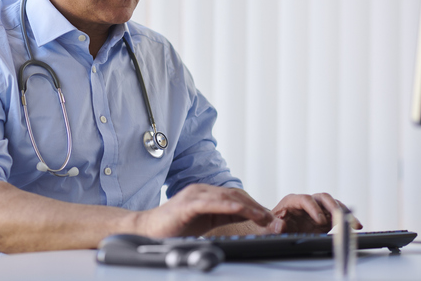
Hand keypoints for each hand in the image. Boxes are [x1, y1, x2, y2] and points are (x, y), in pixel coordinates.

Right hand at [136, 184, 276, 237]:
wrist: (146, 230)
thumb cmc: (173, 227)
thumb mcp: (205, 221)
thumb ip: (223, 216)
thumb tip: (246, 217)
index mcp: (207, 195)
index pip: (237, 197)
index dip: (255, 206)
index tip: (271, 219)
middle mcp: (202, 191)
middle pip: (236, 194)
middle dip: (257, 207)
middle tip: (274, 220)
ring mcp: (194, 195)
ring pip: (227, 197)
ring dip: (248, 207)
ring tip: (263, 217)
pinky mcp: (186, 205)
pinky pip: (211, 203)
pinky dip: (227, 205)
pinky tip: (240, 210)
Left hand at [269, 193, 361, 233]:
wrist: (274, 231)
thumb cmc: (269, 227)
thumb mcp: (266, 228)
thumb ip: (273, 226)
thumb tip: (281, 226)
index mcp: (292, 201)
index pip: (305, 199)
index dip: (314, 208)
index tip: (320, 220)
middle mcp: (307, 203)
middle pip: (322, 198)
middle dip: (333, 207)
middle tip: (340, 218)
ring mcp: (317, 210)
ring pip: (333, 205)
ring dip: (344, 213)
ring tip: (354, 224)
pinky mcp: (325, 219)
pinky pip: (338, 216)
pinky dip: (347, 220)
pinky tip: (355, 226)